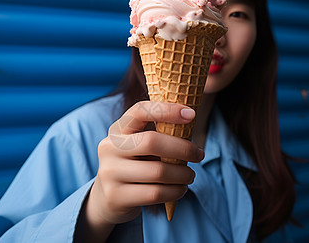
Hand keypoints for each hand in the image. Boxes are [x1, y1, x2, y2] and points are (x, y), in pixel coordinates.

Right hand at [78, 101, 203, 239]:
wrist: (109, 197)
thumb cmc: (135, 165)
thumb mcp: (139, 145)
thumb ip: (159, 134)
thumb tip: (191, 121)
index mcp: (117, 129)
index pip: (139, 111)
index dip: (166, 110)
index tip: (191, 115)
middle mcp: (109, 148)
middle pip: (152, 141)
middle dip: (183, 148)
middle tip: (199, 155)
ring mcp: (110, 173)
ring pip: (158, 171)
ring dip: (183, 174)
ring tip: (190, 175)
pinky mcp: (116, 196)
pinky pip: (155, 193)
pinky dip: (175, 191)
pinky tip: (181, 189)